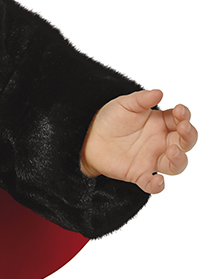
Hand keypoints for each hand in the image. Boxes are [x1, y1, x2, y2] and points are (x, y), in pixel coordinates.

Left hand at [80, 89, 195, 193]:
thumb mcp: (125, 104)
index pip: (181, 120)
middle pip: (185, 143)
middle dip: (189, 136)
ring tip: (172, 151)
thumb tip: (159, 93)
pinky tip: (157, 181)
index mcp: (162, 123)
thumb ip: (142, 99)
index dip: (185, 116)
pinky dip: (157, 185)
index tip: (180, 110)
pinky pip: (152, 184)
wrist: (89, 136)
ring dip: (179, 160)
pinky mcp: (139, 174)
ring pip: (176, 165)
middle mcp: (162, 142)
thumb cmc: (112, 118)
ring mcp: (152, 159)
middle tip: (183, 128)